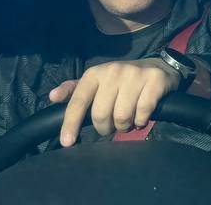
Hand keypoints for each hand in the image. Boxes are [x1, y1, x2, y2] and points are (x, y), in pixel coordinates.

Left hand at [49, 58, 180, 146]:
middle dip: (105, 128)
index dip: (71, 123)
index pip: (79, 101)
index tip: (67, 142)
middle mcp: (113, 71)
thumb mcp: (97, 82)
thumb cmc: (121, 80)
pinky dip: (141, 121)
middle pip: (101, 114)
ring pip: (122, 116)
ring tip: (127, 121)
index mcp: (95, 74)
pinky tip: (141, 116)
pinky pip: (143, 113)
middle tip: (111, 127)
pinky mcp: (155, 80)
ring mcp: (135, 75)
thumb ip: (74, 90)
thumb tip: (52, 96)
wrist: (158, 67)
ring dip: (124, 126)